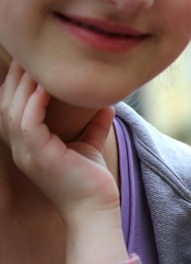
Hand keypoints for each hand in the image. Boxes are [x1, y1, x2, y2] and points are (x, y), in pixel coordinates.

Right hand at [0, 62, 126, 263]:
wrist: (97, 208)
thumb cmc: (92, 180)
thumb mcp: (90, 145)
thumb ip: (94, 124)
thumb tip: (108, 103)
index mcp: (28, 146)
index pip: (12, 108)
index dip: (16, 84)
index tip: (30, 62)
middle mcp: (22, 149)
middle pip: (6, 104)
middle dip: (15, 78)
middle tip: (29, 55)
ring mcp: (27, 154)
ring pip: (13, 111)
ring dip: (23, 85)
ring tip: (36, 65)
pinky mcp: (40, 157)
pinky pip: (28, 124)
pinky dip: (34, 103)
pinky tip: (45, 86)